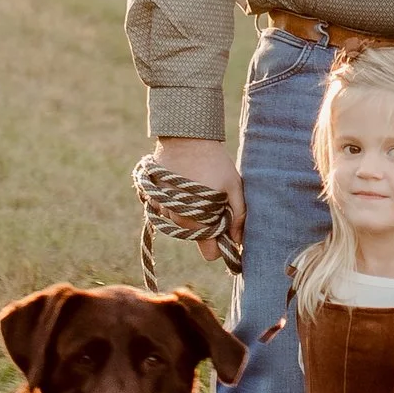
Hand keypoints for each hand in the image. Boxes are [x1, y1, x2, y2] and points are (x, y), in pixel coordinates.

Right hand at [155, 136, 243, 258]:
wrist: (185, 137)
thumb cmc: (214, 162)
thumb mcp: (233, 187)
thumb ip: (239, 215)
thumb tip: (240, 240)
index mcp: (197, 222)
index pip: (210, 254)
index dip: (221, 244)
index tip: (226, 229)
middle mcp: (176, 220)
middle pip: (197, 236)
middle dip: (207, 225)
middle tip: (215, 200)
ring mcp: (162, 209)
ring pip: (182, 223)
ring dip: (191, 213)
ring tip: (199, 188)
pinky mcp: (154, 197)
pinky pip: (168, 210)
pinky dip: (177, 203)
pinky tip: (185, 184)